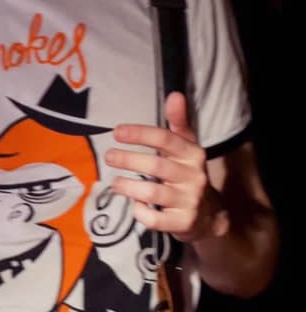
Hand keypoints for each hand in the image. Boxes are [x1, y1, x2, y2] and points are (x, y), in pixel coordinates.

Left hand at [105, 92, 228, 242]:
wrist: (210, 215)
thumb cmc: (187, 172)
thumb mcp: (187, 146)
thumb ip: (178, 121)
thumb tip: (175, 94)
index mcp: (193, 154)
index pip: (165, 139)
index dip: (140, 134)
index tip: (116, 132)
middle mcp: (194, 177)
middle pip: (155, 166)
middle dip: (127, 160)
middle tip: (108, 156)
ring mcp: (189, 202)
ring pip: (152, 193)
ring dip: (127, 186)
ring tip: (114, 182)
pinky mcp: (183, 224)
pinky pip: (155, 220)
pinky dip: (140, 212)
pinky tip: (133, 204)